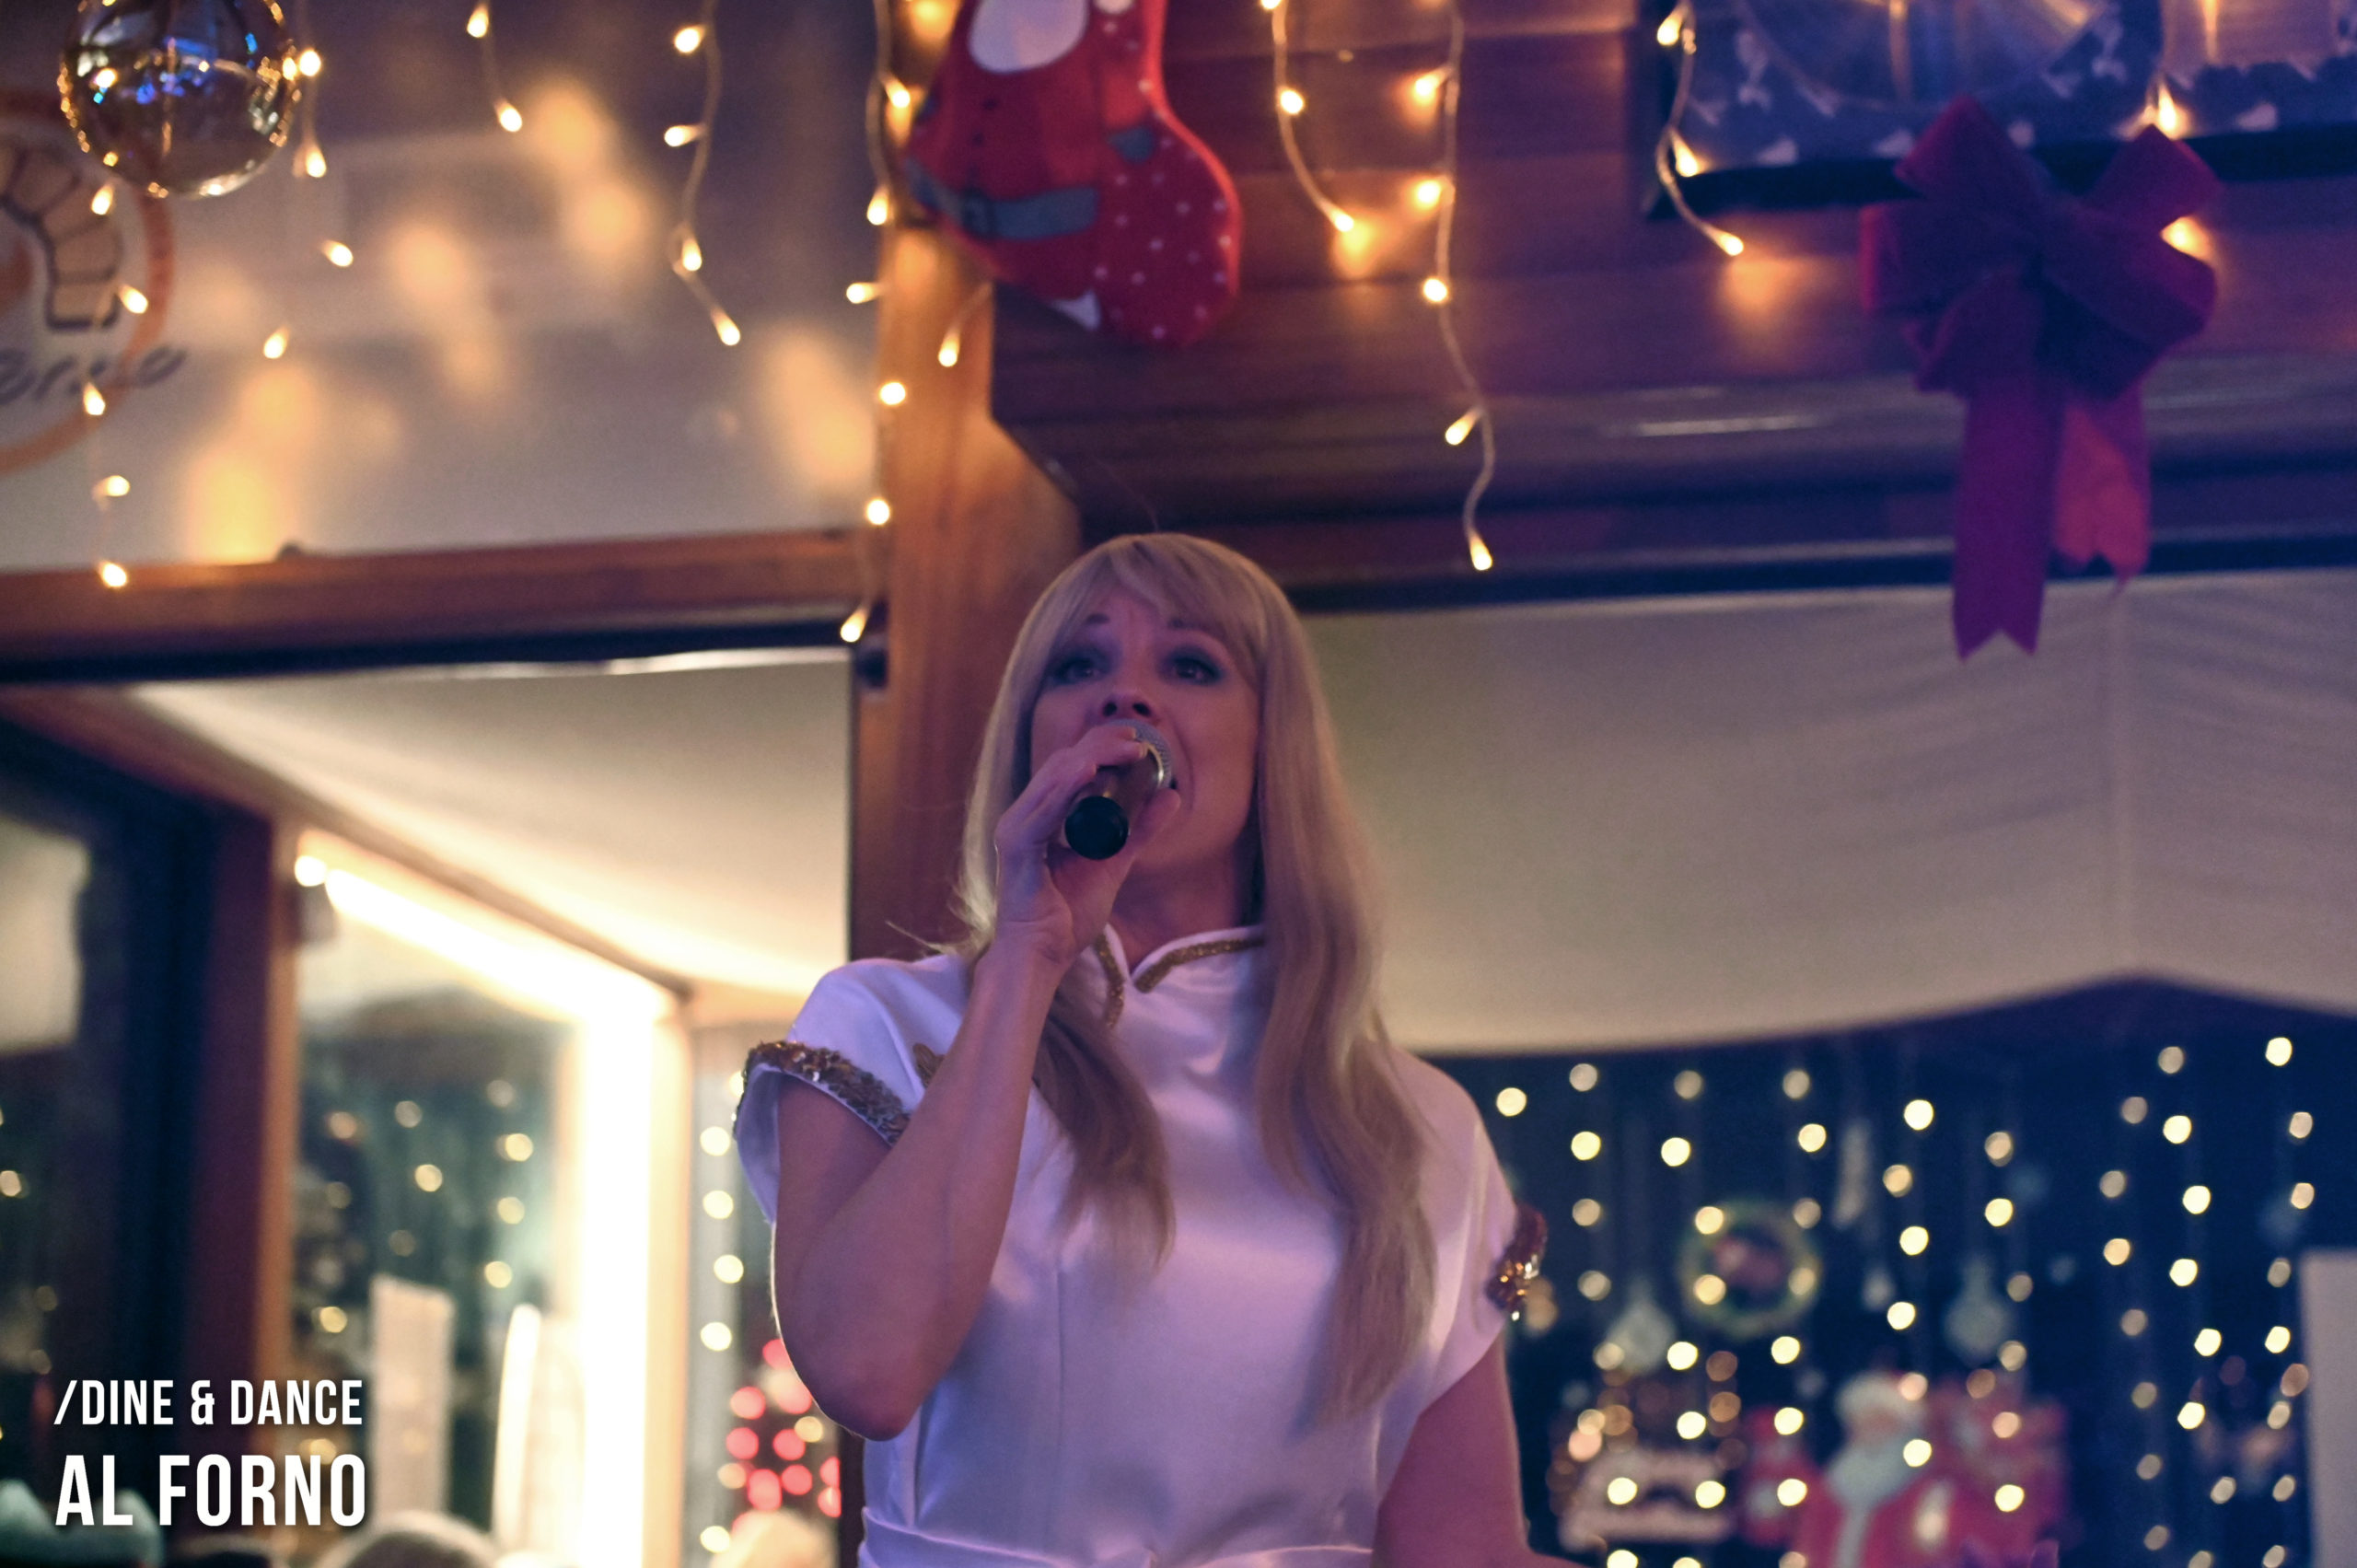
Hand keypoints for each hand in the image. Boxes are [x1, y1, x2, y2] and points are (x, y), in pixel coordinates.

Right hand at [988, 724, 1181, 969]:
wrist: (1041, 957)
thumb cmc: (1066, 917)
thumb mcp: (1113, 864)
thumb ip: (1138, 831)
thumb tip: (1171, 795)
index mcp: (1041, 818)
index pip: (1068, 768)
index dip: (1100, 746)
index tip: (1135, 737)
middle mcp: (1024, 817)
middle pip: (1062, 764)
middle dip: (1101, 744)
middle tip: (1137, 736)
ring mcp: (1017, 829)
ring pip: (1056, 778)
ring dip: (1095, 757)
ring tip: (1129, 747)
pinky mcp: (1018, 847)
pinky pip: (1045, 810)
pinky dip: (1068, 787)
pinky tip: (1092, 771)